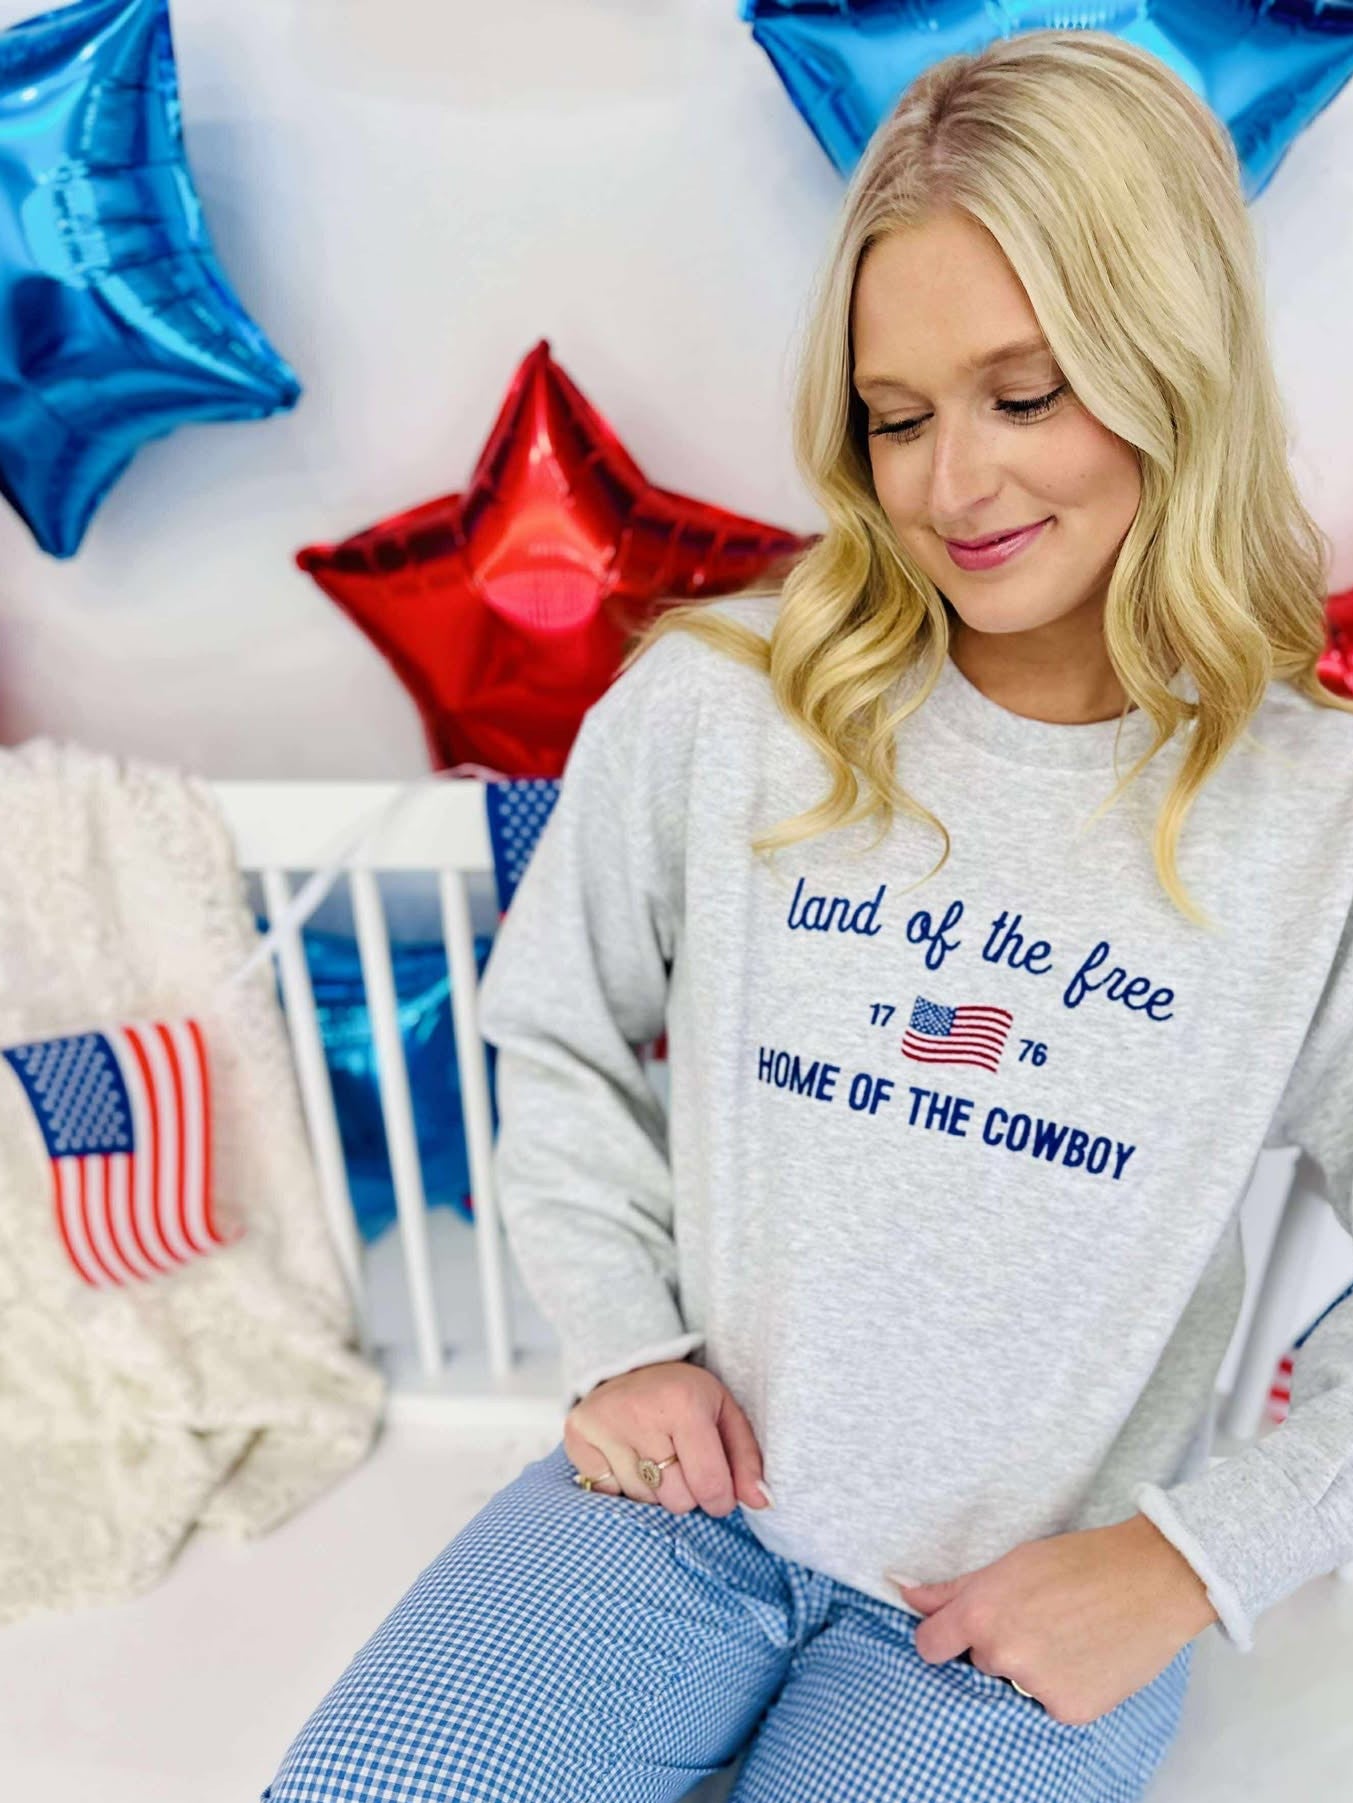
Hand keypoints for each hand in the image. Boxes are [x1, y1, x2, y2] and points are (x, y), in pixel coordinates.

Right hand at [563, 1358, 772, 1516]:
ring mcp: (604, 1424)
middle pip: (677, 1500)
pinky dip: (623, 1484)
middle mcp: (640, 1412)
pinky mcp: (577, 1436)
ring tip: (653, 1454)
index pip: (710, 1485)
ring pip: (643, 1501)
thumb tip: (763, 1502)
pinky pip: (609, 1493)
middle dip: (687, 1492)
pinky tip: (627, 1455)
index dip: (721, 1499)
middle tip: (682, 1461)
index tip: (719, 1491)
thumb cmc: (685, 1397)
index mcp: (685, 1404)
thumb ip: (747, 1460)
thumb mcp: (725, 1415)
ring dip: (655, 1489)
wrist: (629, 1362)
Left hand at [890, 1513, 1217, 1725]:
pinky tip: (1085, 1656)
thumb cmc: (1081, 1562)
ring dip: (1029, 1668)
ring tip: (1065, 1634)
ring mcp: (1036, 1686)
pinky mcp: (1069, 1710)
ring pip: (1013, 1683)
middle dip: (997, 1644)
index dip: (941, 1637)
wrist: (1151, 1580)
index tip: (956, 1633)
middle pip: (977, 1662)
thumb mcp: (1009, 1563)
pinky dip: (1062, 1685)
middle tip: (1036, 1618)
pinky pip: (1048, 1703)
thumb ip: (954, 1589)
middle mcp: (1002, 1654)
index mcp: (981, 1614)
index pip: (929, 1646)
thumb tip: (906, 1593)